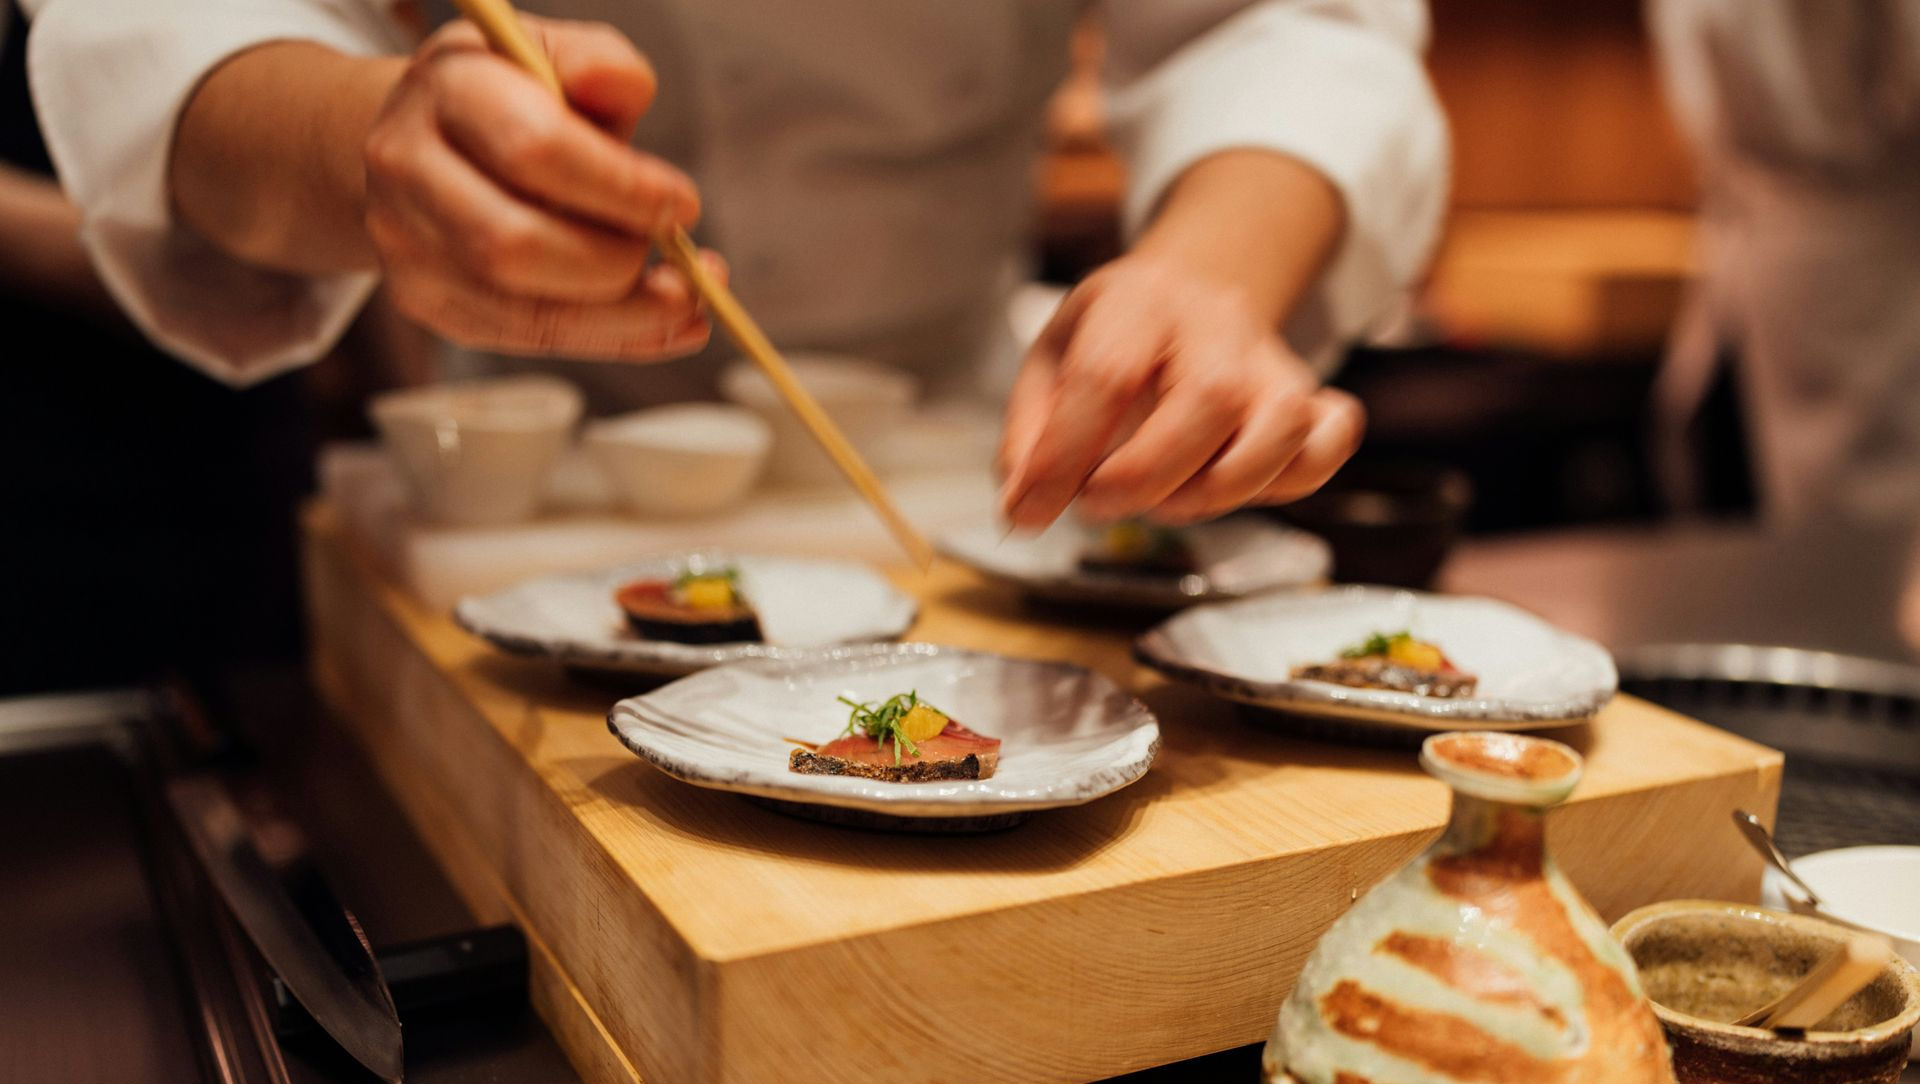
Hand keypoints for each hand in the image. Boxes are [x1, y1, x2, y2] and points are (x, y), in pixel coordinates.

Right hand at [363, 17, 718, 358]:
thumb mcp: (550, 54)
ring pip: (525, 312)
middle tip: (673, 250)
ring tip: (687, 299)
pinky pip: (531, 340)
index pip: (534, 148)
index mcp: (446, 90)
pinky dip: (613, 338)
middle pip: (515, 245)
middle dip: (616, 261)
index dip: (621, 187)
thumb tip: (626, 86)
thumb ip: (597, 62)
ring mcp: (410, 247)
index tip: (683, 204)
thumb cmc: (508, 97)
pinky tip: (664, 323)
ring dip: (627, 316)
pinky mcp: (431, 303)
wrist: (422, 139)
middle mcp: (408, 170)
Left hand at [997, 256, 1363, 530]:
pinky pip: (1329, 442)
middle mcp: (1216, 320)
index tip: (1033, 509)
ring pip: (1281, 425)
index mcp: (1138, 299)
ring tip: (1167, 502)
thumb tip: (1025, 508)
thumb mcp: (1050, 364)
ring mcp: (1271, 359)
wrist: (1190, 292)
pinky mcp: (1309, 396)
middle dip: (1146, 475)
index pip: (1105, 376)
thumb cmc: (1112, 339)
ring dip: (1219, 489)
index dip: (1064, 456)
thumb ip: (1029, 436)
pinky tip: (1235, 486)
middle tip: (1098, 504)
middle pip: (1208, 397)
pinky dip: (1292, 481)